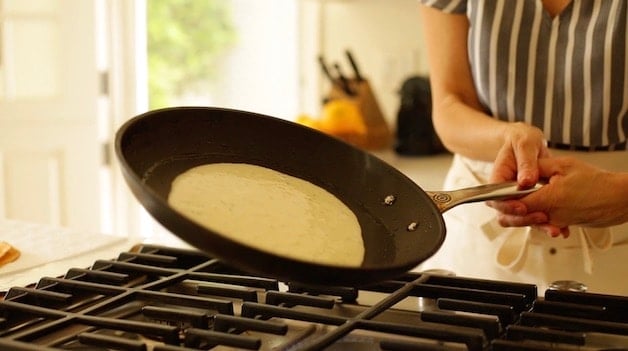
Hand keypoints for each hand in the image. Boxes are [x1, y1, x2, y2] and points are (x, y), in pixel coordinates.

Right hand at [487, 123, 562, 234]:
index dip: (507, 206)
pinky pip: (536, 216)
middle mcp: (505, 192)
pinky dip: (548, 223)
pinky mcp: (531, 202)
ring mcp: (517, 198)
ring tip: (556, 229)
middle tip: (543, 218)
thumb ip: (526, 162)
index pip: (495, 198)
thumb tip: (525, 181)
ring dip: (538, 225)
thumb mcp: (525, 145)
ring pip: (522, 219)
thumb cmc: (522, 140)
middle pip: (507, 214)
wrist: (529, 143)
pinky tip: (563, 228)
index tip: (522, 207)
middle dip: (524, 219)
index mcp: (499, 178)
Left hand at [490, 157, 627, 232]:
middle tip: (499, 202)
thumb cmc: (597, 181)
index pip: (514, 205)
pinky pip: (544, 222)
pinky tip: (535, 208)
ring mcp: (557, 222)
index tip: (493, 196)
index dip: (501, 201)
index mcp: (547, 200)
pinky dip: (536, 217)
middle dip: (507, 211)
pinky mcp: (564, 224)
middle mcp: (550, 215)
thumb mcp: (564, 165)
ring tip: (515, 202)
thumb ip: (539, 168)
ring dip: (521, 214)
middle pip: (518, 218)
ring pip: (530, 222)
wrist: (620, 198)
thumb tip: (522, 171)